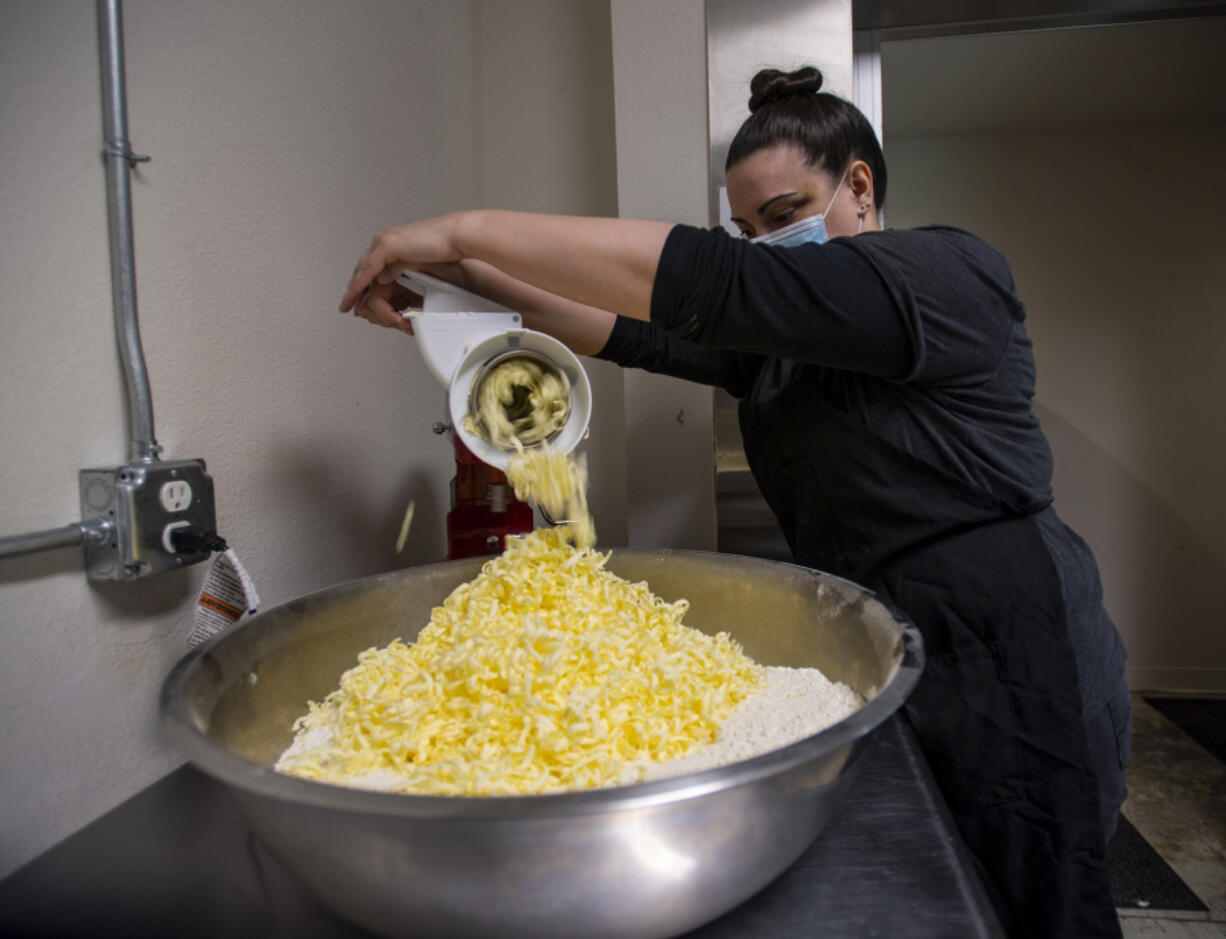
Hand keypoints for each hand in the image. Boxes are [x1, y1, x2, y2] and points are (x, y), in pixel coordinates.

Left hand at [338, 214, 464, 326]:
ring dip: (353, 289)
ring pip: (362, 269)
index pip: (370, 264)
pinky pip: (368, 270)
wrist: (456, 236)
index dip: (362, 282)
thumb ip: (399, 268)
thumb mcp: (417, 263)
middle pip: (362, 267)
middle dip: (354, 288)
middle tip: (347, 304)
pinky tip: (354, 295)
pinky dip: (359, 285)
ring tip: (347, 304)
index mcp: (392, 241)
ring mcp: (384, 240)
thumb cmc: (445, 248)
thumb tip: (385, 277)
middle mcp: (384, 238)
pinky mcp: (387, 246)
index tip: (357, 296)